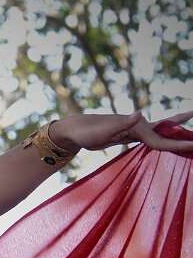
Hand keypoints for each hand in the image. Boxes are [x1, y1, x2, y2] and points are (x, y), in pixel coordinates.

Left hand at [51, 111, 192, 152]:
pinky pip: (151, 138)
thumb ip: (123, 124)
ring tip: (192, 134)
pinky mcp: (129, 135)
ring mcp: (135, 130)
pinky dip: (163, 139)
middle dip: (185, 134)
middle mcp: (140, 126)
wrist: (76, 129)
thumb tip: (140, 113)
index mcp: (138, 127)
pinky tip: (168, 140)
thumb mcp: (104, 130)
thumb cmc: (88, 131)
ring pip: (162, 133)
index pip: (162, 139)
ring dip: (177, 134)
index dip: (179, 144)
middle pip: (168, 132)